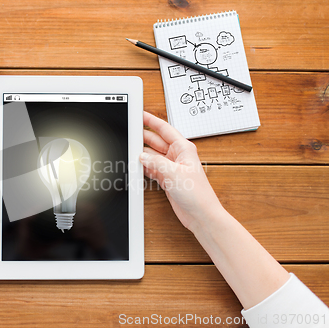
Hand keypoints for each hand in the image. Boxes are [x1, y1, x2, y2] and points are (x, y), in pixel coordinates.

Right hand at [139, 111, 222, 231]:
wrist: (201, 215)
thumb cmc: (197, 194)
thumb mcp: (174, 173)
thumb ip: (156, 162)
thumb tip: (142, 156)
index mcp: (183, 148)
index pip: (164, 129)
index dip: (151, 120)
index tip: (140, 114)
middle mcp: (177, 156)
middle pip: (155, 141)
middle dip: (142, 137)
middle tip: (129, 133)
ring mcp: (171, 167)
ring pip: (151, 155)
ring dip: (141, 154)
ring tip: (129, 150)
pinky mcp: (167, 178)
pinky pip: (151, 168)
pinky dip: (143, 167)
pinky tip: (136, 166)